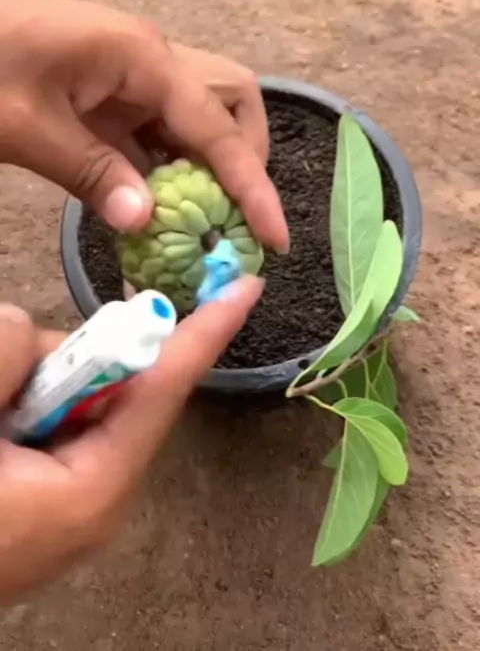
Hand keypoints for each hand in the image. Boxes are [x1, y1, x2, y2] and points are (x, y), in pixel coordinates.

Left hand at [0, 0, 287, 251]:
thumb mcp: (24, 126)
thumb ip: (91, 173)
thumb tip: (146, 222)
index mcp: (142, 59)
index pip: (217, 131)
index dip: (251, 188)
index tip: (274, 239)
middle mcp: (150, 58)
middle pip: (230, 101)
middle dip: (242, 158)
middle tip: (229, 214)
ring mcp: (130, 69)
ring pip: (199, 112)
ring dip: (207, 162)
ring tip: (198, 215)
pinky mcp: (107, 84)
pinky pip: (158, 125)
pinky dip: (167, 163)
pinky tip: (154, 199)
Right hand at [0, 277, 262, 602]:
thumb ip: (9, 351)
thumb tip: (38, 340)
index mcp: (92, 488)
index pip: (163, 389)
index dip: (207, 332)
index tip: (248, 287)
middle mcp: (93, 499)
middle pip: (112, 392)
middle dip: (71, 359)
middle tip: (17, 374)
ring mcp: (64, 506)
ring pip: (71, 406)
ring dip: (29, 385)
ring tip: (0, 405)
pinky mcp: (36, 502)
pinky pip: (46, 429)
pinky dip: (19, 407)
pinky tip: (1, 413)